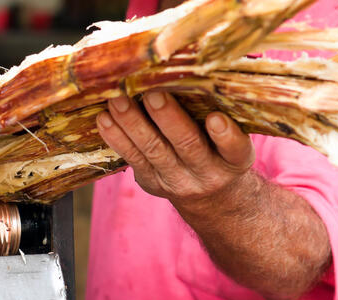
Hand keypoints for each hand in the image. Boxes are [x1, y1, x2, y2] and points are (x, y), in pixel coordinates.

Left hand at [96, 91, 254, 213]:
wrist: (209, 196)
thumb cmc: (221, 151)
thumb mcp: (233, 142)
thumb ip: (224, 113)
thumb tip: (199, 65)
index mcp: (234, 161)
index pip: (234, 150)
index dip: (225, 136)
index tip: (215, 118)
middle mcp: (206, 173)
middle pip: (187, 145)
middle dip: (168, 119)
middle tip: (153, 93)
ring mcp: (176, 180)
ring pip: (153, 151)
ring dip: (133, 124)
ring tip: (118, 101)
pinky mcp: (151, 181)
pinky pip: (133, 159)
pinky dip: (117, 138)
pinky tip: (104, 119)